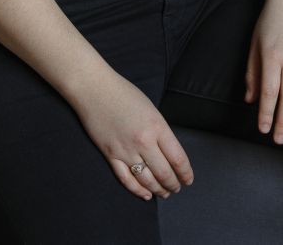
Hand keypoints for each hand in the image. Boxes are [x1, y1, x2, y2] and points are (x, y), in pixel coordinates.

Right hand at [72, 71, 193, 200]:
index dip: (185, 173)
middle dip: (173, 184)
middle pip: (164, 173)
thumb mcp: (150, 108)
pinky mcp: (110, 155)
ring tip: (164, 193)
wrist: (94, 88)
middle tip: (177, 188)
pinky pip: (126, 179)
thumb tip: (168, 151)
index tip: (188, 179)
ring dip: (158, 190)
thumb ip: (160, 130)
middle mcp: (143, 142)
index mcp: (157, 127)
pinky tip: (145, 194)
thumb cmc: (123, 93)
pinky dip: (137, 190)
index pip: (178, 159)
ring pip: (147, 180)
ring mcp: (126, 150)